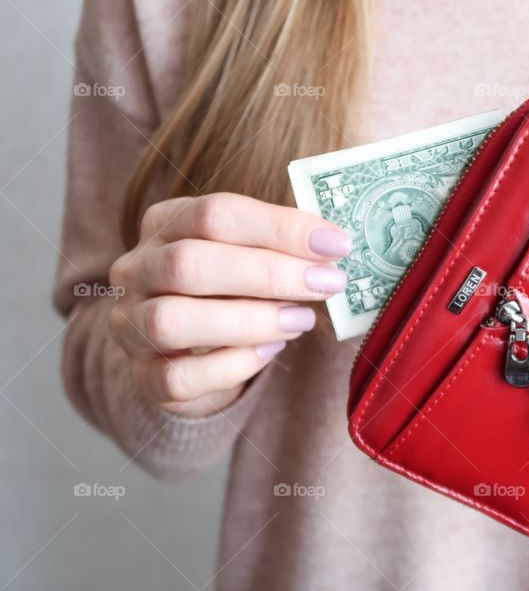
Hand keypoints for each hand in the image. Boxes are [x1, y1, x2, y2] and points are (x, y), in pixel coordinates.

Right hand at [107, 193, 350, 416]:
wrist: (189, 354)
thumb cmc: (230, 292)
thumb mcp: (248, 256)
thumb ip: (279, 246)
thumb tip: (333, 245)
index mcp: (165, 224)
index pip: (214, 213)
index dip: (279, 226)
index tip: (336, 243)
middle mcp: (136, 270)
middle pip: (189, 263)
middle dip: (268, 273)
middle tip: (327, 283)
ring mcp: (130, 325)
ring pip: (173, 321)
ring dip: (249, 320)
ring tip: (302, 320)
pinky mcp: (143, 377)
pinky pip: (178, 377)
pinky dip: (231, 366)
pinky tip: (271, 352)